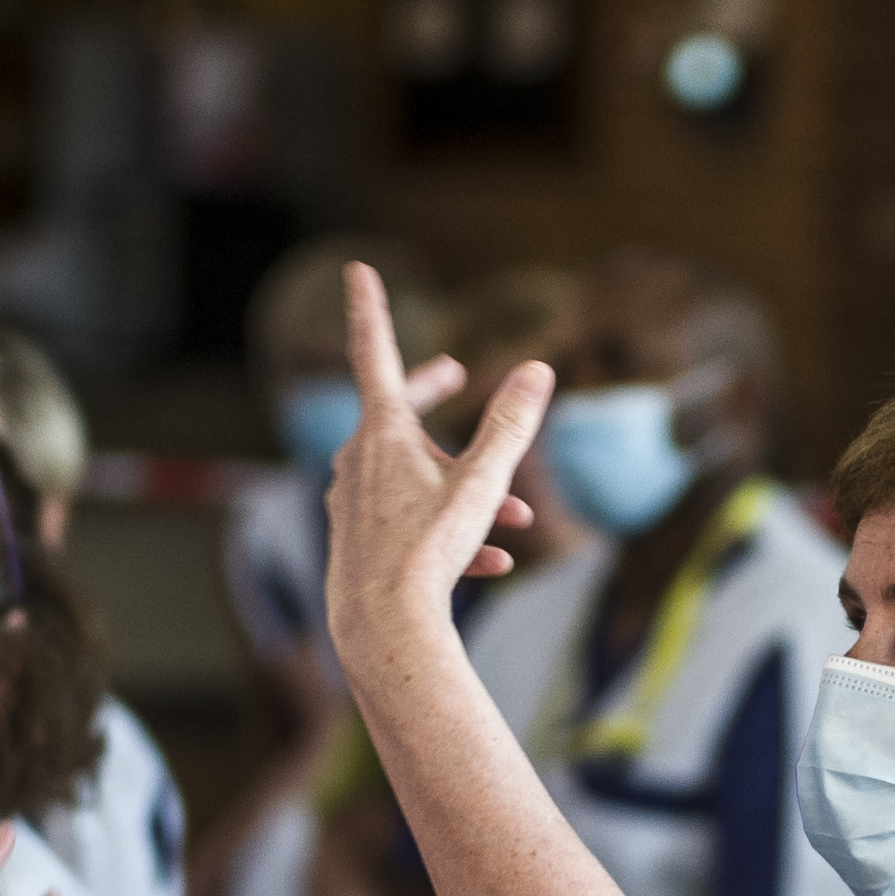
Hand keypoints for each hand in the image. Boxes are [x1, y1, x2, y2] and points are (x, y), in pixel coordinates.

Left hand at [321, 268, 540, 670]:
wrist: (381, 627)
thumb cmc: (427, 551)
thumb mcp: (481, 483)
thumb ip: (510, 426)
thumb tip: (539, 368)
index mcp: (381, 432)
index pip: (374, 351)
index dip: (369, 306)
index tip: (357, 269)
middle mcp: (358, 458)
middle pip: (395, 411)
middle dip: (432, 393)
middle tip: (453, 376)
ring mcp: (354, 500)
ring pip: (416, 475)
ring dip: (466, 486)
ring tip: (515, 514)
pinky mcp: (360, 539)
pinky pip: (410, 521)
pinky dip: (451, 530)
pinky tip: (494, 563)